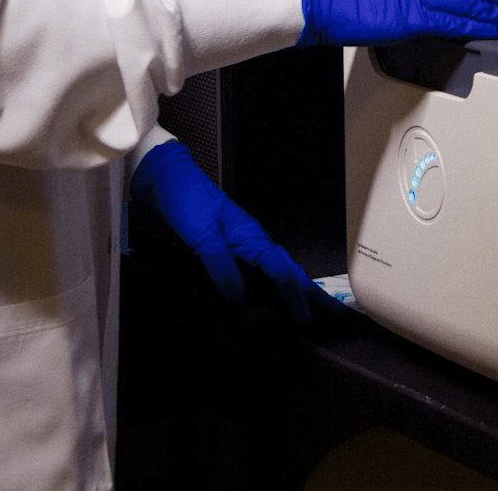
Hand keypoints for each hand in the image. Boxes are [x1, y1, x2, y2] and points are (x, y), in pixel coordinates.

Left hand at [129, 139, 332, 324]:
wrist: (165, 179)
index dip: (293, 296)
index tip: (305, 317)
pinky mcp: (228, 248)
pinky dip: (270, 286)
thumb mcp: (201, 234)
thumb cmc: (184, 197)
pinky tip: (269, 295)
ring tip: (310, 308)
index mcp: (250, 237)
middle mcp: (251, 241)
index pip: (280, 271)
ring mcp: (241, 244)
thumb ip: (220, 265)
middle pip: (288, 271)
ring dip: (294, 290)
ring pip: (276, 272)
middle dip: (311, 293)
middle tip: (332, 311)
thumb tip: (237, 296)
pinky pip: (258, 271)